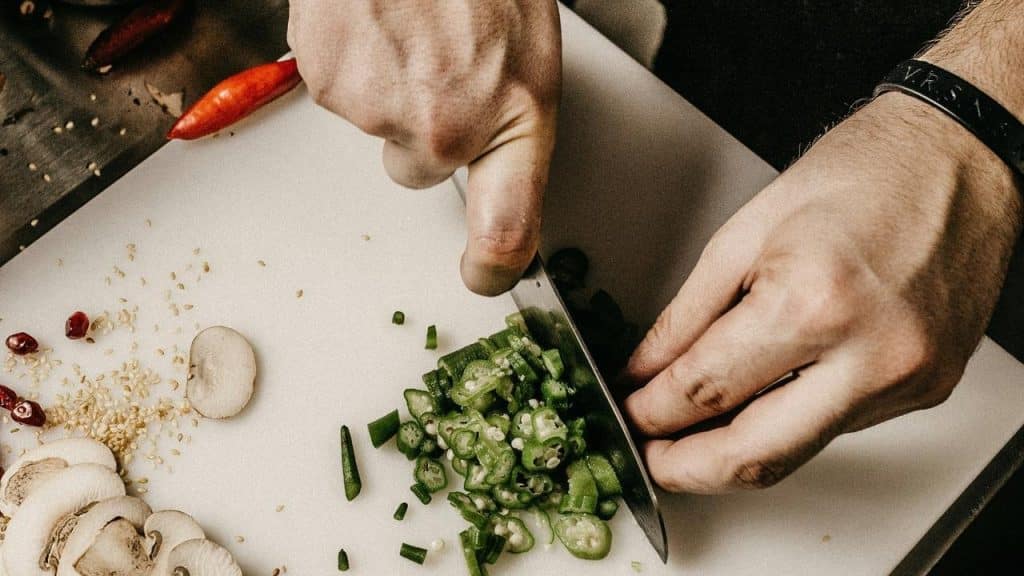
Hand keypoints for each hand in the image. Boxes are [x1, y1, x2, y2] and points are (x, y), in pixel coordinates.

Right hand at [287, 0, 561, 294]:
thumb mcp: (527, 49)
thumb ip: (506, 119)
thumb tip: (485, 165)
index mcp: (513, 117)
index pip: (509, 230)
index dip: (494, 266)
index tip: (484, 274)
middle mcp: (444, 128)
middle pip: (417, 169)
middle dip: (423, 128)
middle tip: (439, 64)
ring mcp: (379, 109)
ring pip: (376, 124)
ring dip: (388, 85)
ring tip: (409, 25)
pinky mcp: (326, 81)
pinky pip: (338, 89)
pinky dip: (352, 60)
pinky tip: (376, 19)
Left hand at [622, 92, 1022, 492]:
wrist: (958, 157)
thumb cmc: (861, 173)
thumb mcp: (744, 233)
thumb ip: (686, 315)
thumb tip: (645, 371)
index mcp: (813, 302)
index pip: (706, 390)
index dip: (651, 413)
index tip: (629, 414)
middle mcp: (869, 355)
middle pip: (755, 456)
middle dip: (687, 469)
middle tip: (649, 456)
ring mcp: (905, 380)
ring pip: (797, 452)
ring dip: (734, 451)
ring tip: (691, 432)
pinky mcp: (927, 389)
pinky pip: (837, 427)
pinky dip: (786, 422)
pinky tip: (760, 400)